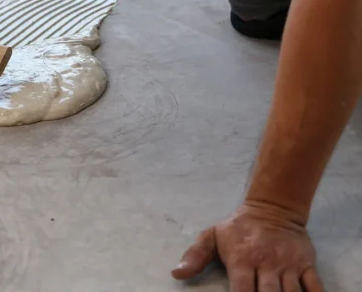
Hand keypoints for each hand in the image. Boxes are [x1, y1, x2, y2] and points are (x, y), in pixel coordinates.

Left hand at [172, 201, 322, 291]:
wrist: (273, 208)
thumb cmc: (238, 228)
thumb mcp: (212, 236)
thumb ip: (195, 256)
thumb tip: (176, 273)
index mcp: (242, 260)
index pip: (241, 291)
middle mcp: (266, 264)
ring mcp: (288, 265)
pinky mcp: (306, 264)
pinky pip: (315, 287)